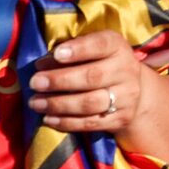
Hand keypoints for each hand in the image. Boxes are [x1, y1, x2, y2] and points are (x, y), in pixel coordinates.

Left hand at [22, 28, 152, 135]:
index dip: (80, 49)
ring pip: (90, 103)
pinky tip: (48, 118)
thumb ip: (71, 54)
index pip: (102, 44)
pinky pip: (90, 123)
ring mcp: (126, 96)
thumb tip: (42, 65)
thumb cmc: (103, 65)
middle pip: (93, 77)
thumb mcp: (94, 52)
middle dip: (60, 80)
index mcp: (118, 48)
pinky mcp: (121, 118)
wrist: (134, 92)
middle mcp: (126, 71)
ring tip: (36, 103)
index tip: (57, 54)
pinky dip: (66, 122)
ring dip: (58, 104)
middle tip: (35, 82)